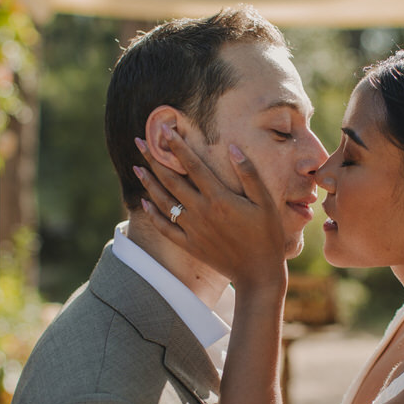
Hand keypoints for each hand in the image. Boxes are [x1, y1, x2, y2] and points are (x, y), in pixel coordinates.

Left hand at [134, 130, 286, 290]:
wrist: (258, 272)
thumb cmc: (267, 235)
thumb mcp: (265, 201)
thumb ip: (249, 173)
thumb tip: (232, 148)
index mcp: (219, 198)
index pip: (192, 166)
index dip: (177, 146)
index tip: (164, 130)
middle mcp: (201, 211)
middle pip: (171, 180)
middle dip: (154, 159)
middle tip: (138, 142)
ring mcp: (193, 229)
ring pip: (164, 202)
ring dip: (148, 183)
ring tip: (136, 168)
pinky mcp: (189, 245)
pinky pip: (165, 228)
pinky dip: (153, 215)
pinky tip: (144, 203)